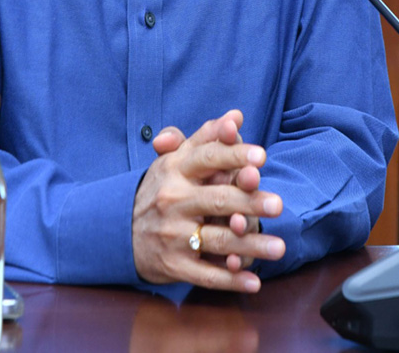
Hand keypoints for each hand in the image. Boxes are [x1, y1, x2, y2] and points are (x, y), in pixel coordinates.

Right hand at [154, 112, 263, 273]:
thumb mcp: (176, 158)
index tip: (261, 156)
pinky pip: (206, 274)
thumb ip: (207, 137)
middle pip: (217, 200)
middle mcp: (173, 200)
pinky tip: (254, 281)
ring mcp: (173, 235)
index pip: (207, 159)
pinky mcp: (174, 265)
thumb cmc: (162, 187)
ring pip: (217, 240)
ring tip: (279, 247)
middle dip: (249, 203)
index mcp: (175, 169)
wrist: (120, 229)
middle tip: (277, 204)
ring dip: (250, 246)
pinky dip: (230, 279)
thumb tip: (236, 116)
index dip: (234, 156)